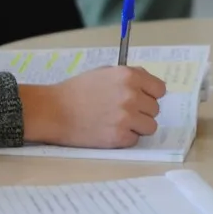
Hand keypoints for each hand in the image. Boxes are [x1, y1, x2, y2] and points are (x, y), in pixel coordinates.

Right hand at [19, 66, 166, 147]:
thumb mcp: (104, 73)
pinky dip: (124, 138)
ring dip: (137, 127)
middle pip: (155, 110)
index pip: (160, 90)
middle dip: (141, 112)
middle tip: (121, 113)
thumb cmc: (75, 91)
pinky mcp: (119, 137)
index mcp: (129, 76)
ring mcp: (127, 118)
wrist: (53, 111)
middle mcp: (131, 96)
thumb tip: (148, 87)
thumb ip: (129, 78)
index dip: (149, 95)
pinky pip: (134, 140)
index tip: (139, 99)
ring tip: (117, 123)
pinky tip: (108, 131)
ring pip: (150, 127)